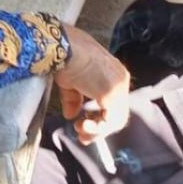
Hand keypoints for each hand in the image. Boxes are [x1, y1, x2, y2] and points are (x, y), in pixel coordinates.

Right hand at [55, 24, 130, 144]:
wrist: (62, 47)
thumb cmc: (63, 56)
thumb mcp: (69, 80)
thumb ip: (74, 99)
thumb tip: (71, 115)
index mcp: (113, 71)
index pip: (113, 101)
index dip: (99, 116)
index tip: (83, 124)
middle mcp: (121, 78)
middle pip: (117, 112)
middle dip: (98, 127)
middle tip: (82, 136)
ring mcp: (119, 86)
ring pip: (116, 119)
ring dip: (97, 130)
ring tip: (80, 130)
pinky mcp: (112, 94)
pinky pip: (112, 121)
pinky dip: (98, 129)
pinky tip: (83, 125)